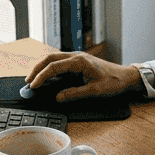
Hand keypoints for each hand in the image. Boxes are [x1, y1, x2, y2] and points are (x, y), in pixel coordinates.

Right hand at [25, 52, 143, 102]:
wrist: (126, 77)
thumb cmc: (114, 82)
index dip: (41, 77)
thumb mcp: (95, 91)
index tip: (33, 86)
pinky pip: (60, 62)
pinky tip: (47, 76)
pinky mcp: (79, 62)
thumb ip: (75, 94)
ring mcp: (77, 58)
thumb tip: (58, 97)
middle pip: (50, 58)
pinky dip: (50, 68)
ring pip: (54, 58)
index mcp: (79, 61)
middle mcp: (77, 56)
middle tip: (28, 81)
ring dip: (42, 67)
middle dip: (37, 69)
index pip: (54, 67)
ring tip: (33, 78)